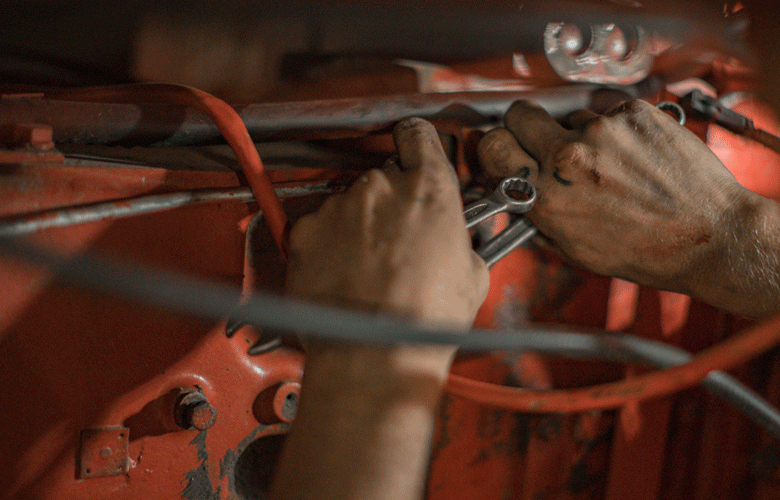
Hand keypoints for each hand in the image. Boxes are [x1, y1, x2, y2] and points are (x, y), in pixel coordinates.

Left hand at [287, 117, 488, 328]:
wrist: (374, 353)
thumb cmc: (423, 321)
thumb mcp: (473, 276)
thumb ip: (462, 241)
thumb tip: (457, 243)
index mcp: (428, 188)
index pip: (418, 135)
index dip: (417, 144)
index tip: (416, 153)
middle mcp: (380, 187)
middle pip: (384, 177)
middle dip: (392, 205)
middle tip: (400, 243)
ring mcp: (339, 207)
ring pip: (350, 205)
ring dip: (359, 228)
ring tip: (370, 270)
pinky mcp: (306, 231)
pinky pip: (319, 228)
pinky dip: (328, 246)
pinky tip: (343, 276)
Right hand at [477, 99, 754, 292]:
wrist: (711, 235)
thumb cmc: (652, 251)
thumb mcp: (579, 250)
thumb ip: (542, 217)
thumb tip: (522, 196)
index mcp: (549, 196)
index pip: (493, 147)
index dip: (498, 148)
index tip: (507, 151)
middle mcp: (570, 157)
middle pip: (521, 115)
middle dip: (528, 128)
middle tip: (546, 143)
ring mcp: (603, 130)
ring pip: (572, 116)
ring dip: (583, 135)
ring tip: (613, 165)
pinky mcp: (634, 113)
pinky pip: (610, 112)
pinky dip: (619, 130)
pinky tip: (638, 157)